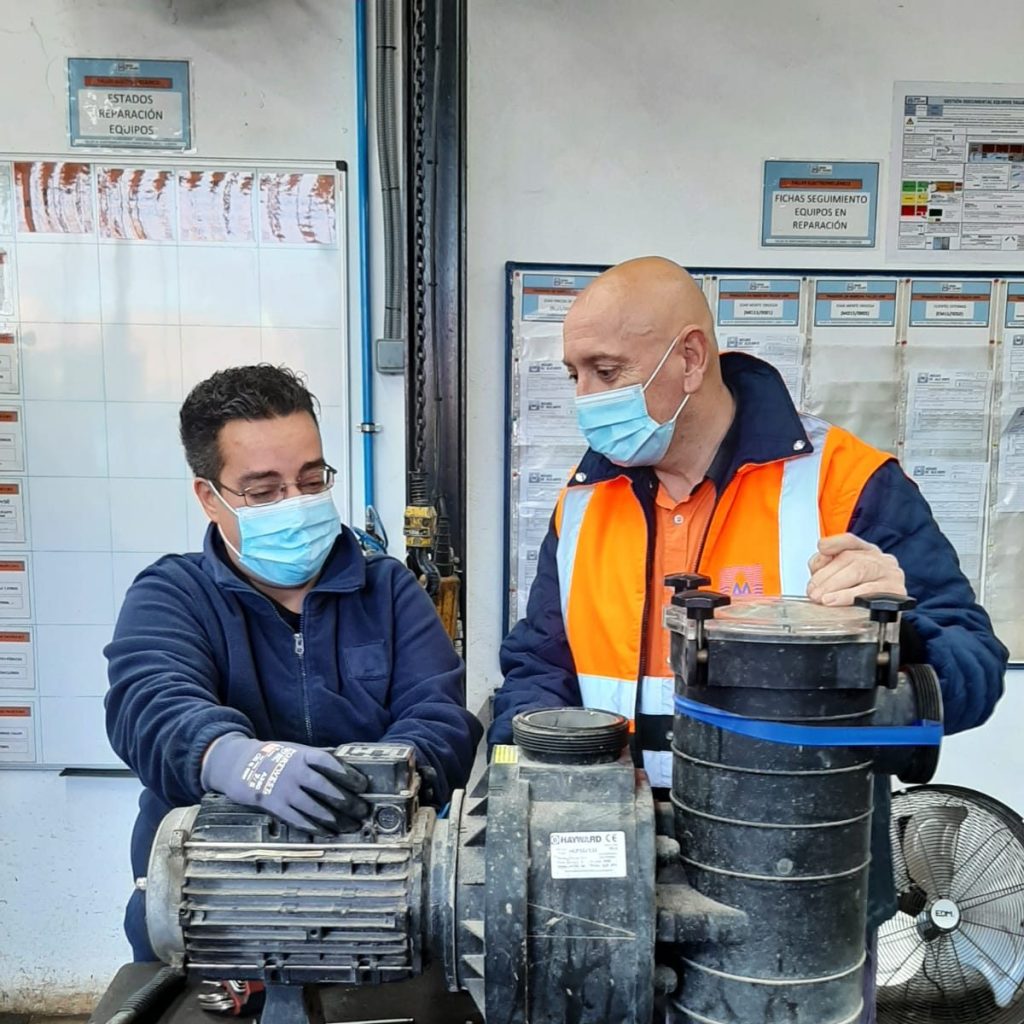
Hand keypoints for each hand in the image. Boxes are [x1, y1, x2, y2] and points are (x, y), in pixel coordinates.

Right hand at [201, 734, 369, 833]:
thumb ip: (315, 762)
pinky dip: (314, 827)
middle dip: (347, 801)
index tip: (363, 785)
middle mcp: (294, 772)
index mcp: (302, 755)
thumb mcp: (295, 751)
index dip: (348, 774)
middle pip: (325, 788)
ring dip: (335, 818)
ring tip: (350, 825)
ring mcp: (284, 790)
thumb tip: (344, 773)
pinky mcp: (274, 806)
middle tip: (362, 810)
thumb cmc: (274, 757)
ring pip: (314, 807)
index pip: (329, 763)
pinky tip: (328, 832)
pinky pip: (298, 819)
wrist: (239, 765)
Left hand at [806, 533, 906, 606]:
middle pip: (850, 558)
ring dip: (835, 585)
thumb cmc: (862, 596)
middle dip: (826, 576)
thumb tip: (817, 569)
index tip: (822, 548)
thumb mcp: (841, 578)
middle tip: (813, 592)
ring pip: (859, 570)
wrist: (889, 619)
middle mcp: (879, 559)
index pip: (849, 540)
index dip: (835, 542)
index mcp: (866, 552)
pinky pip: (871, 591)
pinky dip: (849, 596)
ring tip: (822, 598)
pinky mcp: (897, 590)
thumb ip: (826, 568)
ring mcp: (890, 573)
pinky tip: (837, 601)